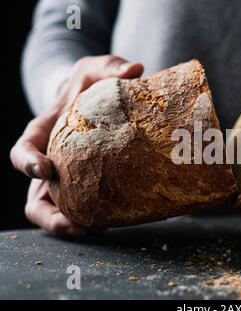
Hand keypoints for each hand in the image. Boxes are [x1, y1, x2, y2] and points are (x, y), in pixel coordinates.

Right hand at [10, 55, 143, 235]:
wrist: (99, 101)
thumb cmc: (91, 85)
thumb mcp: (97, 70)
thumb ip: (112, 67)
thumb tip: (135, 69)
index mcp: (44, 133)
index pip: (22, 151)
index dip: (27, 163)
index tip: (44, 170)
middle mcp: (50, 162)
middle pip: (35, 197)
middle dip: (48, 214)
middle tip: (72, 224)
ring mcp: (68, 180)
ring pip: (57, 211)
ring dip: (71, 225)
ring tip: (95, 230)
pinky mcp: (89, 188)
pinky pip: (87, 209)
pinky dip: (97, 218)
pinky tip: (119, 220)